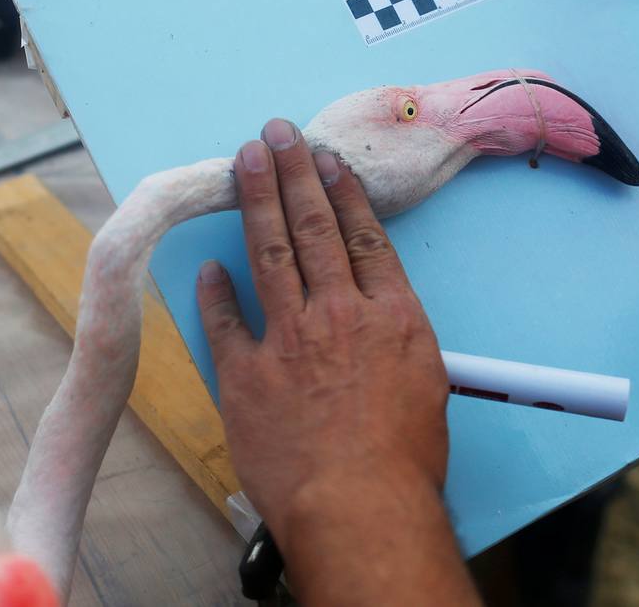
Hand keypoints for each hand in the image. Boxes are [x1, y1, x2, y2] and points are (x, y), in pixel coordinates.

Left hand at [196, 119, 477, 603]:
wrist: (358, 505)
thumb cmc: (404, 458)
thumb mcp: (427, 384)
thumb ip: (401, 338)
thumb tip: (384, 321)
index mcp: (391, 314)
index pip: (364, 236)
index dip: (342, 192)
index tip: (326, 160)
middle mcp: (340, 313)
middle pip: (314, 228)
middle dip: (294, 173)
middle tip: (277, 133)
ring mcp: (289, 339)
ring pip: (270, 253)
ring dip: (257, 200)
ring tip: (246, 160)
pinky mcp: (246, 374)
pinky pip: (225, 322)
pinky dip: (216, 290)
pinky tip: (210, 264)